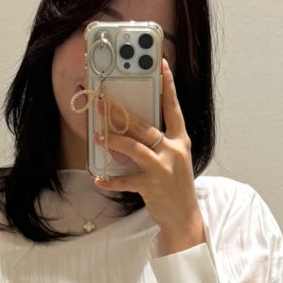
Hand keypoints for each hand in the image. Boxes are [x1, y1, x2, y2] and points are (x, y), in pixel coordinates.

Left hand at [94, 60, 205, 254]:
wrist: (184, 217)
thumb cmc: (176, 186)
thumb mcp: (175, 160)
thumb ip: (159, 143)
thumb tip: (130, 130)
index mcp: (181, 141)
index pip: (174, 108)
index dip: (168, 86)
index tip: (161, 65)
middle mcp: (173, 151)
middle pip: (143, 126)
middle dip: (120, 113)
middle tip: (102, 103)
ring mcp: (163, 168)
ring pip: (133, 147)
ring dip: (113, 140)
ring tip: (97, 135)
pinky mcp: (152, 186)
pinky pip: (125, 180)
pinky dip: (110, 180)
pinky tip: (99, 178)